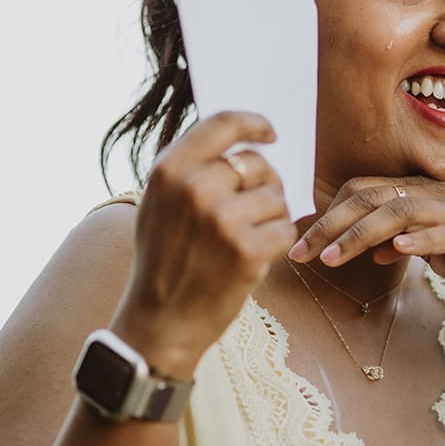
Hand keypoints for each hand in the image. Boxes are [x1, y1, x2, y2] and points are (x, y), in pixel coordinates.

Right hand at [110, 111, 296, 378]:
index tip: (270, 134)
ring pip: (275, 198)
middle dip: (264, 186)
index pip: (223, 123)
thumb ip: (191, 170)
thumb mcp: (159, 204)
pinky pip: (285, 229)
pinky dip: (277, 245)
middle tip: (251, 214)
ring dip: (270, 219)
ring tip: (243, 241)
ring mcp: (221, 219)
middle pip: (257, 164)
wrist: (159, 321)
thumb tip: (241, 143)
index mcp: (168, 170)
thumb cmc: (164, 261)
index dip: (254, 124)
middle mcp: (194, 188)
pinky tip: (253, 260)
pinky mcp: (247, 250)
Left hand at [288, 177, 444, 320]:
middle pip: (374, 196)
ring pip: (402, 212)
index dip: (327, 212)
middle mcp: (437, 195)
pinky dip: (421, 240)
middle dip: (331, 223)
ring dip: (362, 234)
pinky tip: (397, 251)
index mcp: (421, 193)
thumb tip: (368, 248)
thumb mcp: (433, 249)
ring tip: (333, 258)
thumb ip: (401, 242)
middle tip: (299, 251)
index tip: (298, 242)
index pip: (363, 190)